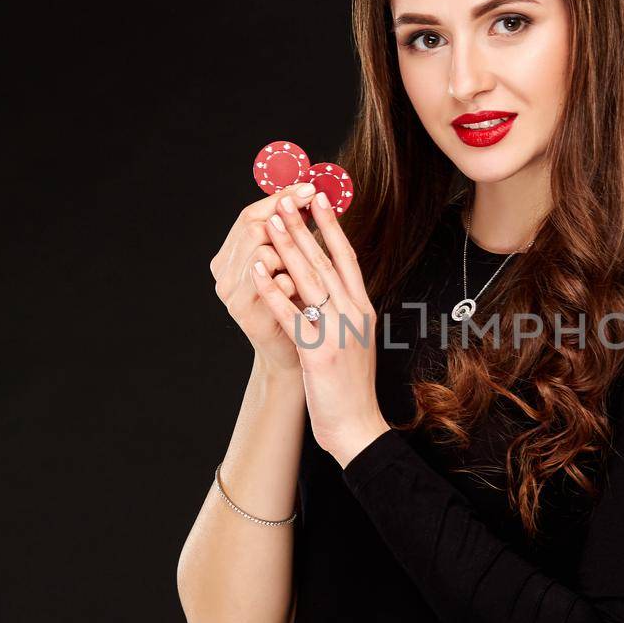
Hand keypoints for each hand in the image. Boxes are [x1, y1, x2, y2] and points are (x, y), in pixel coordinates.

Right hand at [209, 181, 318, 372]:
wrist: (294, 356)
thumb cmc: (298, 308)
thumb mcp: (294, 265)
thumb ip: (294, 234)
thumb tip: (313, 193)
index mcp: (233, 255)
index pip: (252, 214)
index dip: (282, 198)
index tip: (311, 188)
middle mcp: (225, 271)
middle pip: (252, 227)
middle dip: (286, 216)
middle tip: (313, 205)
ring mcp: (231, 293)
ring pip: (261, 252)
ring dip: (289, 252)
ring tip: (304, 262)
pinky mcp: (245, 314)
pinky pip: (270, 285)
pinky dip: (290, 283)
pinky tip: (301, 290)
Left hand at [249, 190, 390, 465]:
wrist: (357, 424)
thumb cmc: (351, 383)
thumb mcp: (354, 336)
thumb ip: (343, 307)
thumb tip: (323, 279)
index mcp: (363, 307)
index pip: (347, 257)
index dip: (333, 226)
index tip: (320, 198)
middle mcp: (354, 313)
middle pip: (326, 261)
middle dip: (305, 227)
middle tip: (287, 198)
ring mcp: (338, 331)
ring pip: (310, 280)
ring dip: (289, 247)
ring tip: (271, 220)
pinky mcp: (319, 352)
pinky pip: (293, 314)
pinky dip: (274, 290)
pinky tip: (260, 270)